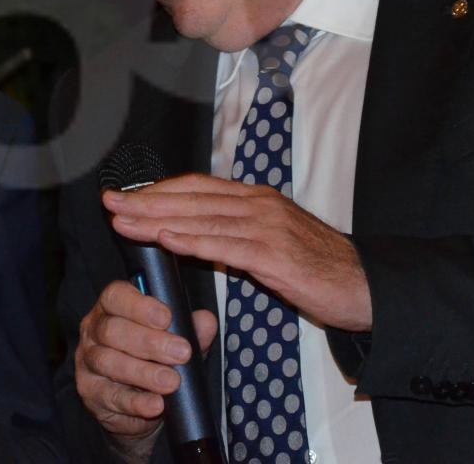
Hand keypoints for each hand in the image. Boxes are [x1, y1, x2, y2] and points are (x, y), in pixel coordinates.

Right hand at [75, 279, 218, 458]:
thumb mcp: (175, 342)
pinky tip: (155, 404)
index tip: (166, 318)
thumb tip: (205, 321)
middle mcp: (94, 330)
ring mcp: (88, 361)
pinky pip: (110, 396)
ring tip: (171, 382)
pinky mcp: (90, 392)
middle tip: (180, 353)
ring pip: (109, 362)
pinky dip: (135, 402)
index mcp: (112, 308)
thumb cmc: (154, 361)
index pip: (116, 296)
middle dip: (149, 342)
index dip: (139, 305)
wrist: (138, 404)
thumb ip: (190, 331)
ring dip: (143, 373)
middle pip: (112, 330)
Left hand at [104, 174, 371, 329]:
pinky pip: (226, 246)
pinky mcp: (276, 254)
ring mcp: (267, 226)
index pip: (196, 187)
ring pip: (202, 219)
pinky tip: (167, 239)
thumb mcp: (267, 242)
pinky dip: (193, 241)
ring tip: (125, 223)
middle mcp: (259, 204)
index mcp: (255, 198)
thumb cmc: (315, 267)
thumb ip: (231, 232)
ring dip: (158, 220)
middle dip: (146, 201)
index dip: (157, 190)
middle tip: (110, 205)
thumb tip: (188, 234)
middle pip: (191, 197)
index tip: (124, 197)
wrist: (364, 285)